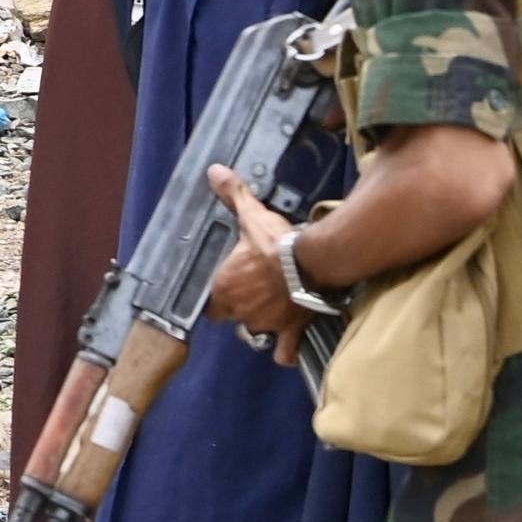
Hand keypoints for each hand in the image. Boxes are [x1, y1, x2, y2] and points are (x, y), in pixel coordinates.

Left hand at [200, 167, 306, 363]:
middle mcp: (241, 311)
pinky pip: (284, 350)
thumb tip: (214, 170)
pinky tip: (286, 348)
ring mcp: (266, 323)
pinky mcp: (290, 331)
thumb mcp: (251, 216)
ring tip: (270, 307)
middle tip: (251, 291)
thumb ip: (232, 195)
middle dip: (240, 307)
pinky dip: (285, 350)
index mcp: (225, 288)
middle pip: (233, 317)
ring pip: (257, 330)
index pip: (210, 305)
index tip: (224, 288)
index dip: (215, 298)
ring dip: (261, 321)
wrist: (311, 266)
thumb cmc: (275, 243)